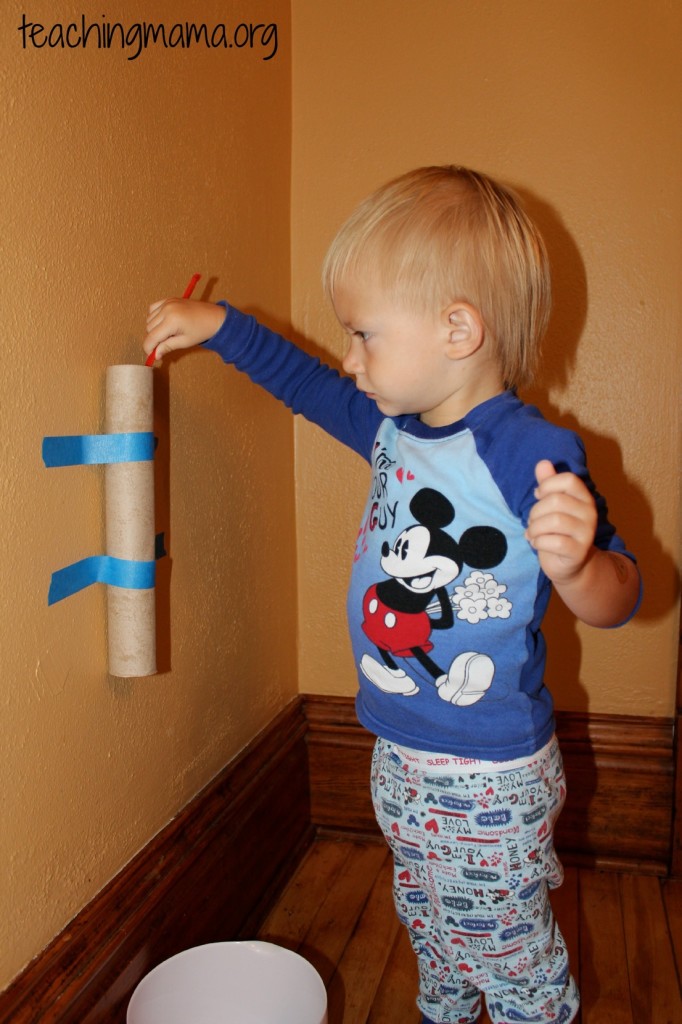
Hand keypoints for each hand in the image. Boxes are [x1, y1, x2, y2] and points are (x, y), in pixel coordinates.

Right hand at [143, 298, 226, 363]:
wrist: (215, 317)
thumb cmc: (202, 331)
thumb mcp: (185, 342)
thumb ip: (167, 347)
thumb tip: (155, 355)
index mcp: (171, 321)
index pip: (151, 337)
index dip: (149, 348)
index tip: (152, 355)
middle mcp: (167, 309)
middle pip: (148, 328)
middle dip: (154, 338)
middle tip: (166, 343)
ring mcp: (167, 302)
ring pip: (149, 319)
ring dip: (154, 328)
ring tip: (168, 332)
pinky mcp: (168, 299)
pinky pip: (153, 308)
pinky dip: (154, 316)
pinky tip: (163, 322)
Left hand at [525, 460, 597, 584]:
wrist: (569, 565)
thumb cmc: (557, 531)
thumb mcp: (551, 506)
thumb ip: (548, 484)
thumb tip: (543, 463)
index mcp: (584, 498)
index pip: (569, 480)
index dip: (548, 485)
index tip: (538, 495)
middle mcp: (589, 513)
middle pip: (556, 501)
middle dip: (535, 511)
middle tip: (532, 521)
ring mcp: (586, 533)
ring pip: (554, 521)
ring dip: (534, 528)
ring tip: (532, 533)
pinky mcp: (578, 552)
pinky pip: (553, 542)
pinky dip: (539, 542)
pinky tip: (537, 544)